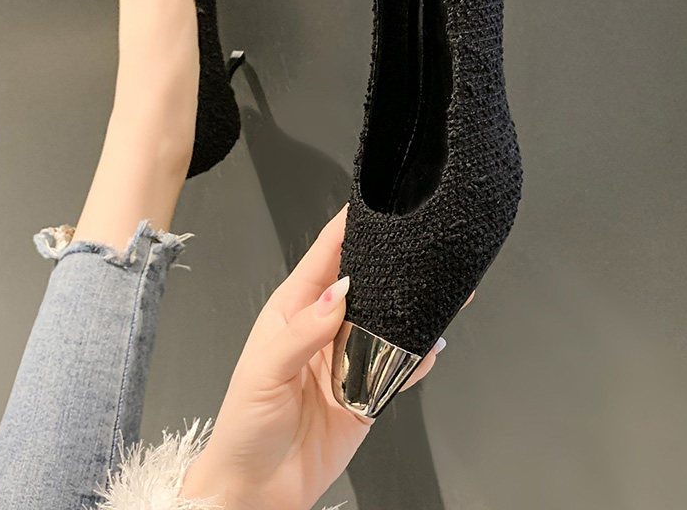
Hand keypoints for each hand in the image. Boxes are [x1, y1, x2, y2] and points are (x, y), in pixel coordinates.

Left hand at [180, 205, 466, 509]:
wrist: (258, 490)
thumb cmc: (244, 426)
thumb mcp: (264, 371)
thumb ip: (303, 332)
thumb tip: (338, 294)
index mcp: (293, 310)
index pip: (326, 255)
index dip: (349, 227)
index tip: (375, 205)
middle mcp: (324, 328)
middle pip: (365, 284)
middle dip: (392, 265)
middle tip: (423, 248)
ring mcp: (346, 359)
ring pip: (387, 322)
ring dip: (412, 310)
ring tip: (441, 292)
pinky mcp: (366, 392)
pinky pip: (398, 367)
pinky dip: (416, 357)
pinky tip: (430, 347)